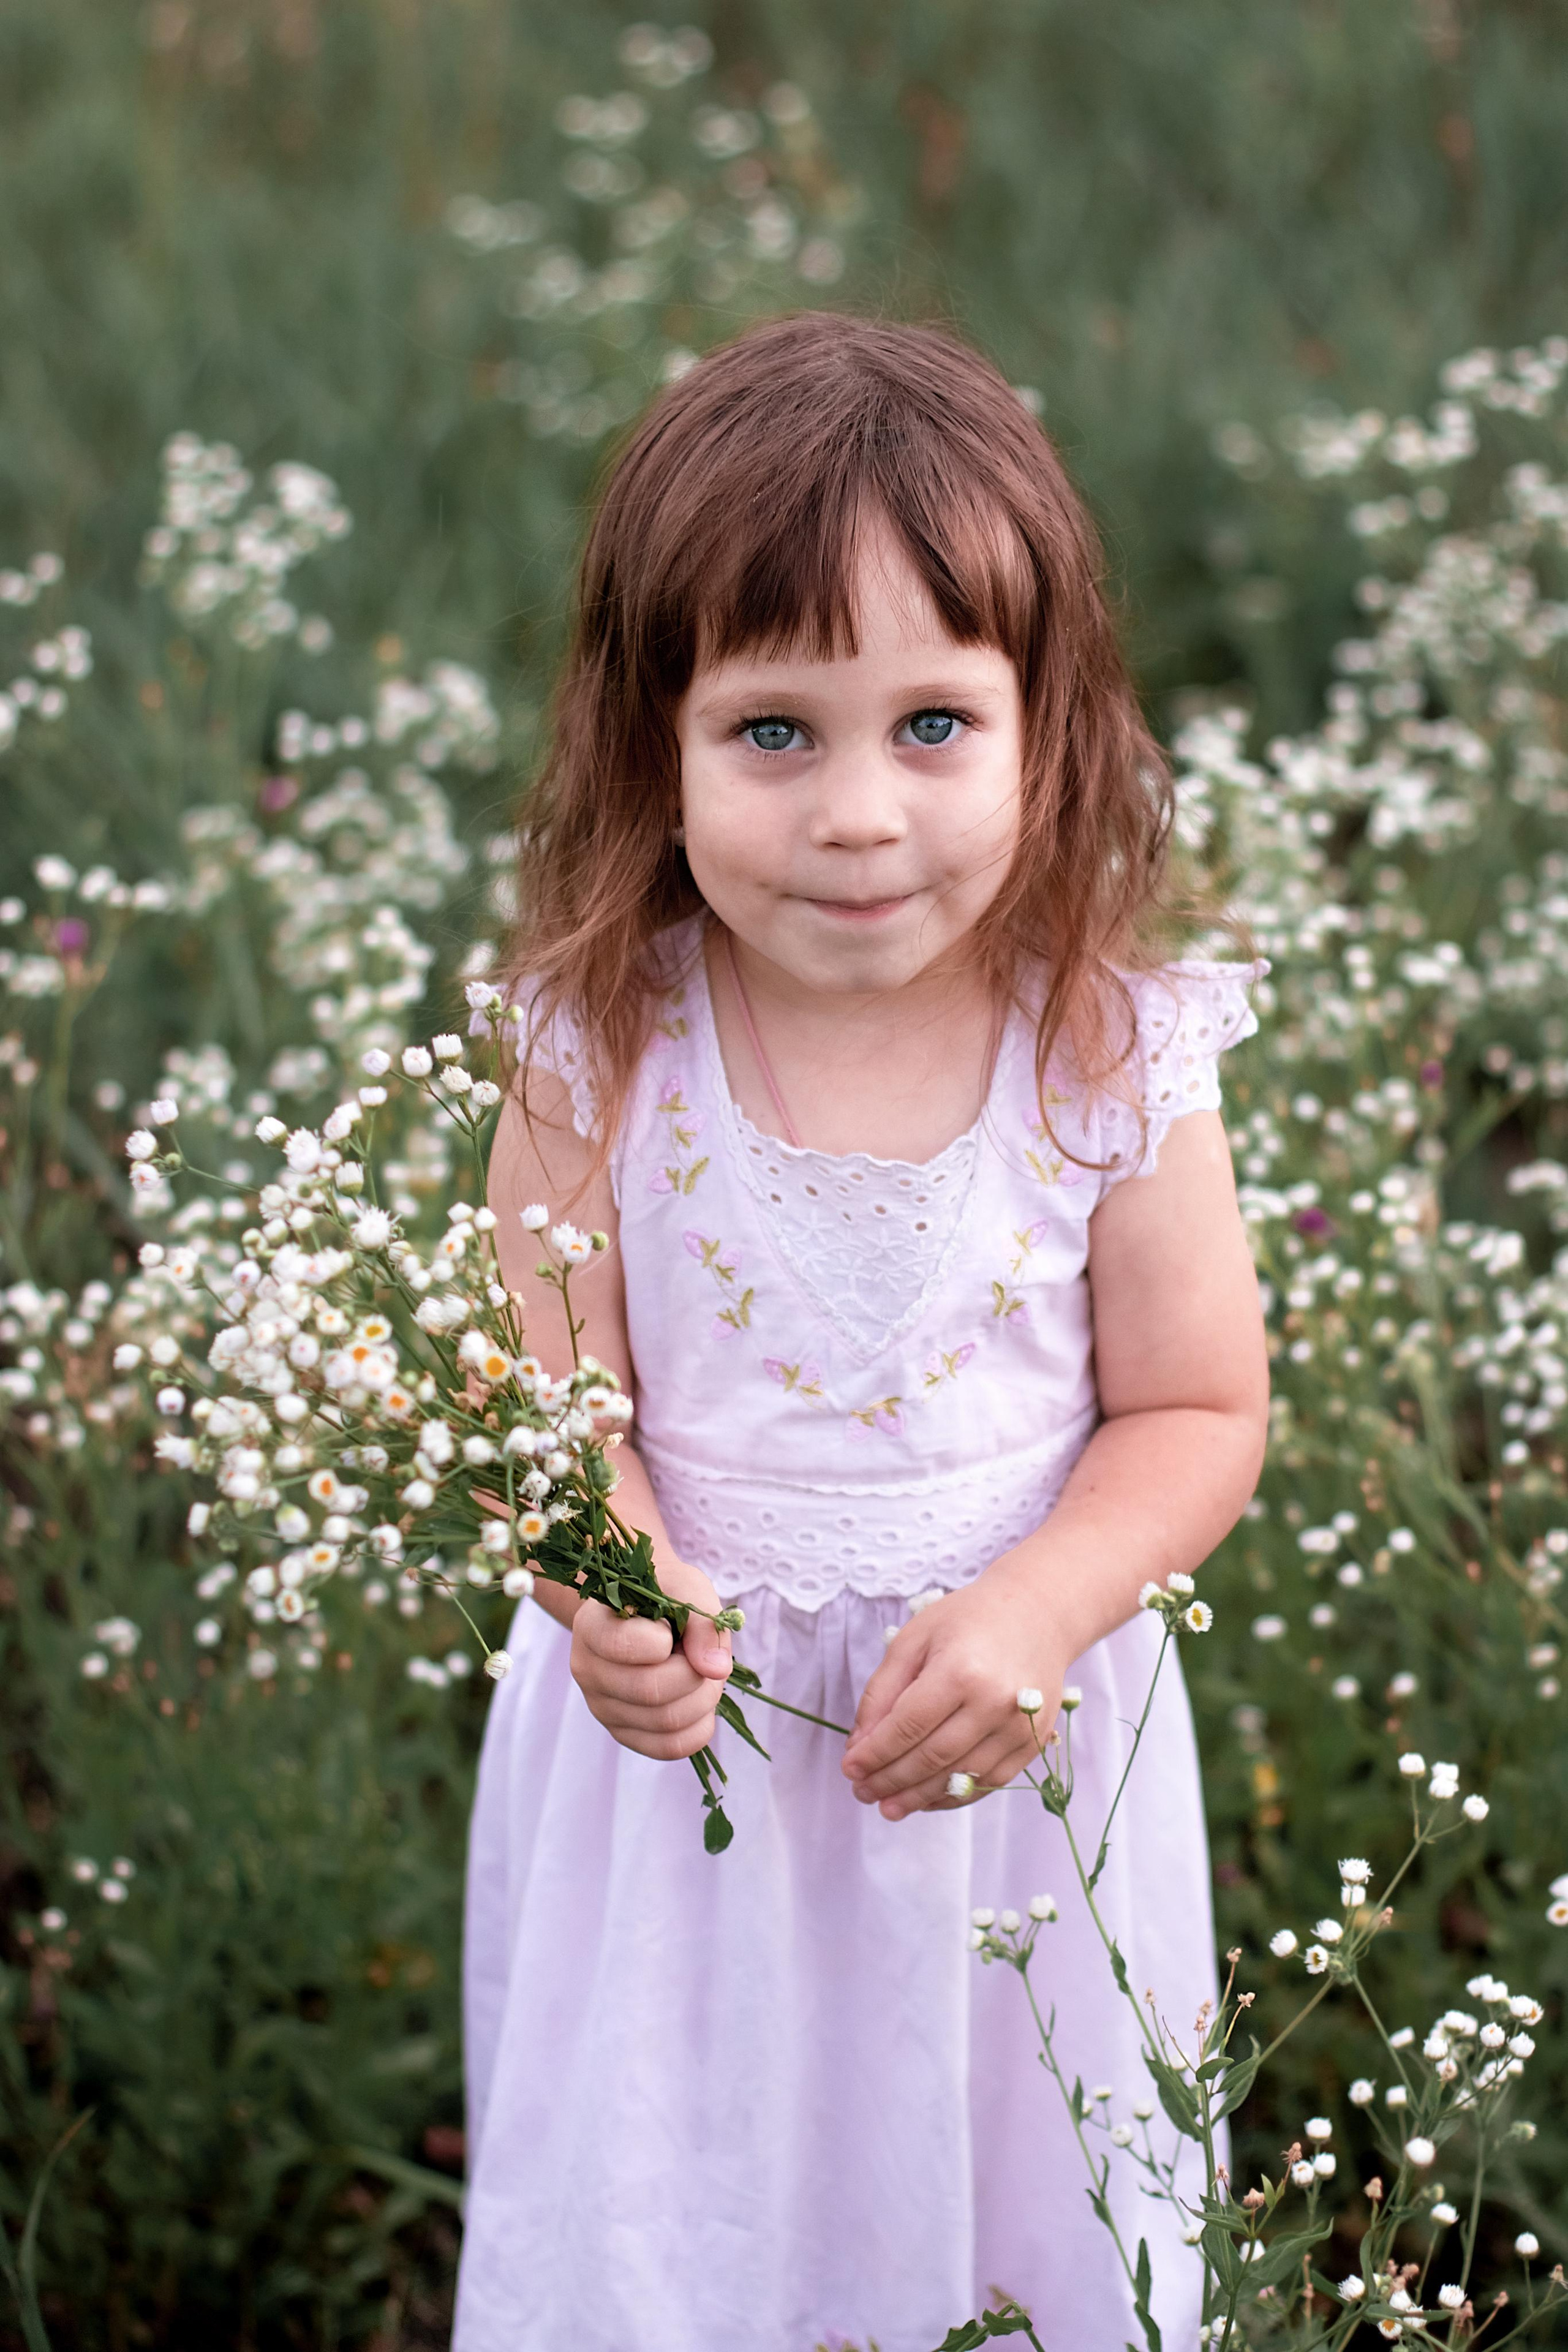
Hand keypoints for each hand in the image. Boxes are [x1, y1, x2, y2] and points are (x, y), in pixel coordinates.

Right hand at [569, 1554, 732, 1760]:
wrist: (645, 1612)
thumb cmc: (664, 1594)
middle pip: (651, 1691)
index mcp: (591, 1627)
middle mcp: (587, 1671)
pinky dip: (699, 1726)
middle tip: (703, 1656)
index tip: (670, 1628)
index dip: (662, 1641)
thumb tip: (716, 1669)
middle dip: (695, 1674)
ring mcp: (602, 1707)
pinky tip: (698, 1700)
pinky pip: (670, 1746)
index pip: (622, 1646)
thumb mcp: (685, 1586)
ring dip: (703, 1698)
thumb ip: (702, 1620)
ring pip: (666, 1722)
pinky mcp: (624, 1733)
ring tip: (701, 1673)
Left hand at [841, 1562, 1067, 1819]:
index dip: (874, 1754)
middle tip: (861, 1792)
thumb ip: (882, 1690)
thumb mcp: (914, 1638)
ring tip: (888, 1806)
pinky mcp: (1033, 1743)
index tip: (849, 1769)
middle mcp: (994, 1704)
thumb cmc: (969, 1620)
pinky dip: (954, 1796)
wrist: (1038, 1613)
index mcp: (960, 1671)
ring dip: (918, 1798)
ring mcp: (1018, 1728)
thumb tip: (860, 1745)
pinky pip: (988, 1782)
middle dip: (890, 1781)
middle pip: (931, 1758)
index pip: (907, 1727)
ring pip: (959, 1778)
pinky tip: (926, 1798)